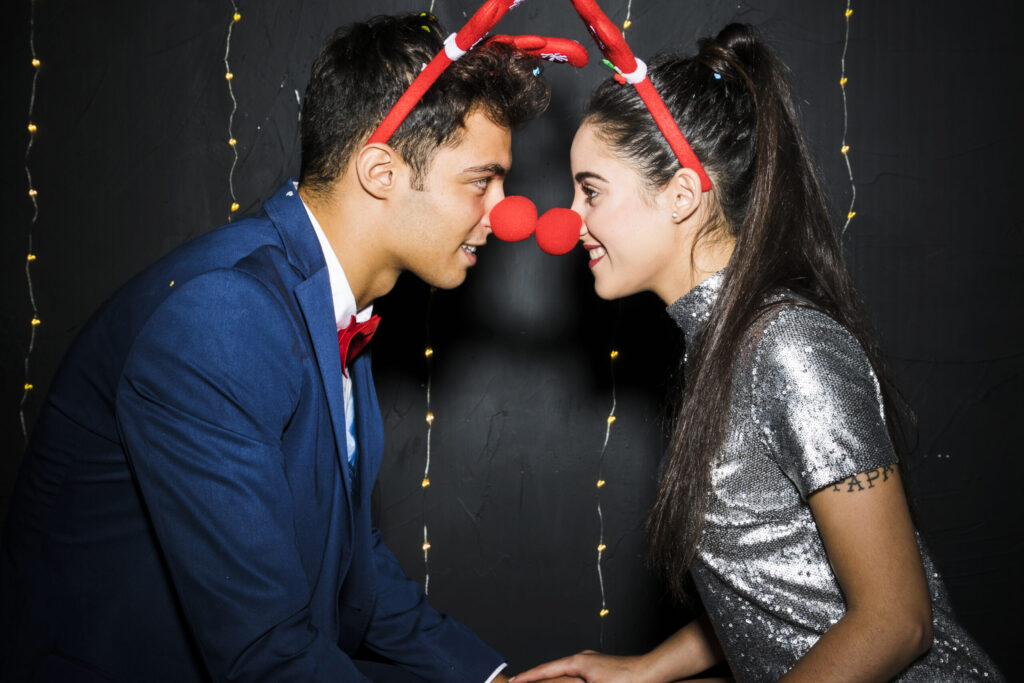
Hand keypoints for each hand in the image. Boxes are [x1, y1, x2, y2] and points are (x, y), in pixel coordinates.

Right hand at [511, 651, 646, 682]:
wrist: (652, 673)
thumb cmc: (627, 680)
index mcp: (578, 662)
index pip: (546, 670)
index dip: (529, 677)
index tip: (513, 681)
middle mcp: (583, 659)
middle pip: (553, 670)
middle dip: (536, 677)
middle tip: (520, 682)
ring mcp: (592, 663)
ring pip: (565, 672)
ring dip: (551, 679)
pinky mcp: (601, 669)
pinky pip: (576, 675)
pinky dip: (565, 680)